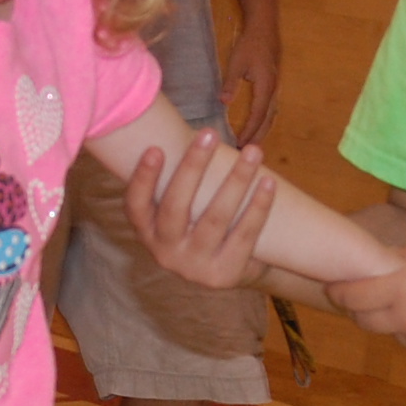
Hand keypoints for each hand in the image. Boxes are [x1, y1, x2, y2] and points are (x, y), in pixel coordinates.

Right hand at [122, 130, 273, 288]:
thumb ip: (178, 182)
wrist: (232, 271)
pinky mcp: (225, 275)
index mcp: (148, 233)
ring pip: (215, 219)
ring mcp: (194, 267)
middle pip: (176, 208)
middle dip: (193, 166)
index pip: (137, 206)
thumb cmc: (202, 225)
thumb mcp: (182, 211)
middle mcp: (166, 253)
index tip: (155, 148)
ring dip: (236, 180)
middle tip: (209, 133)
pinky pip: (244, 235)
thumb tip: (182, 130)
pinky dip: (258, 207)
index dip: (143, 179)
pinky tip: (268, 182)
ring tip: (253, 151)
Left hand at [222, 28, 281, 145]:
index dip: (249, 131)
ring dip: (262, 131)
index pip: (258, 115)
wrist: (265, 27)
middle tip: (244, 151)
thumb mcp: (236, 62)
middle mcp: (274, 90)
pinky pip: (271, 109)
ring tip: (251, 144)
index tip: (239, 143)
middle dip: (257, 136)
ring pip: (271, 116)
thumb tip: (223, 102)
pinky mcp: (274, 85)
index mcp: (266, 86)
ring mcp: (276, 88)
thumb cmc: (250, 43)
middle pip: (267, 120)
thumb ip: (230, 82)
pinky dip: (264, 121)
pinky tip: (257, 126)